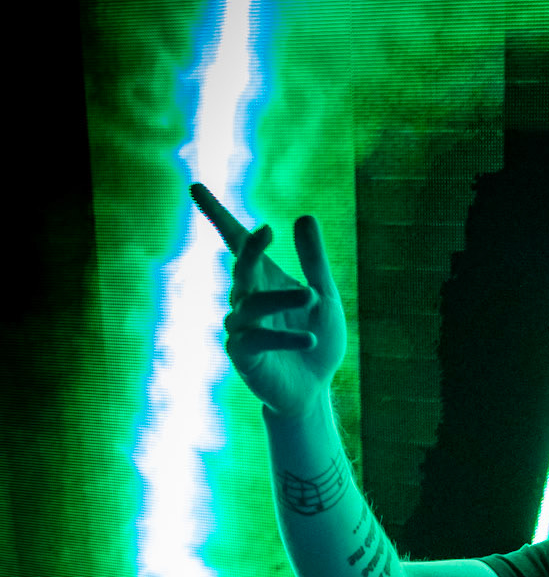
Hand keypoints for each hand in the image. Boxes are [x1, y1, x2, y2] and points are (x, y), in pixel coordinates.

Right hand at [190, 181, 346, 417]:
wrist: (313, 390)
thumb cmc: (317, 342)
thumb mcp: (324, 299)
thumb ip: (315, 262)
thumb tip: (304, 216)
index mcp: (262, 280)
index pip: (235, 242)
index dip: (216, 215)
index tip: (195, 186)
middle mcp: (246, 300)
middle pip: (241, 267)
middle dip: (250, 248)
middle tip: (267, 232)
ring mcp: (242, 328)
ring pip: (253, 304)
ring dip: (282, 299)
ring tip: (311, 298)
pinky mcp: (244, 356)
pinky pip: (258, 340)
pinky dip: (284, 337)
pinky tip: (310, 339)